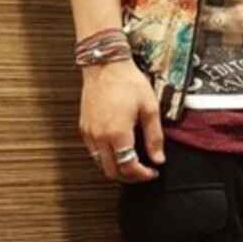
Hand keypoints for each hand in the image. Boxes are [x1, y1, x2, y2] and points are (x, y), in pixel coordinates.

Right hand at [79, 60, 165, 183]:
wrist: (105, 64)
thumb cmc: (128, 82)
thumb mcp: (149, 108)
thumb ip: (154, 137)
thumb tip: (158, 158)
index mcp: (117, 134)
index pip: (129, 168)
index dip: (143, 175)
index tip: (152, 172)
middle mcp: (100, 137)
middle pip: (112, 172)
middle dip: (129, 177)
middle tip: (143, 172)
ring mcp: (89, 133)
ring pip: (100, 164)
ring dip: (116, 168)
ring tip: (132, 162)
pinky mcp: (84, 127)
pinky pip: (93, 152)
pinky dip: (106, 157)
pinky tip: (118, 149)